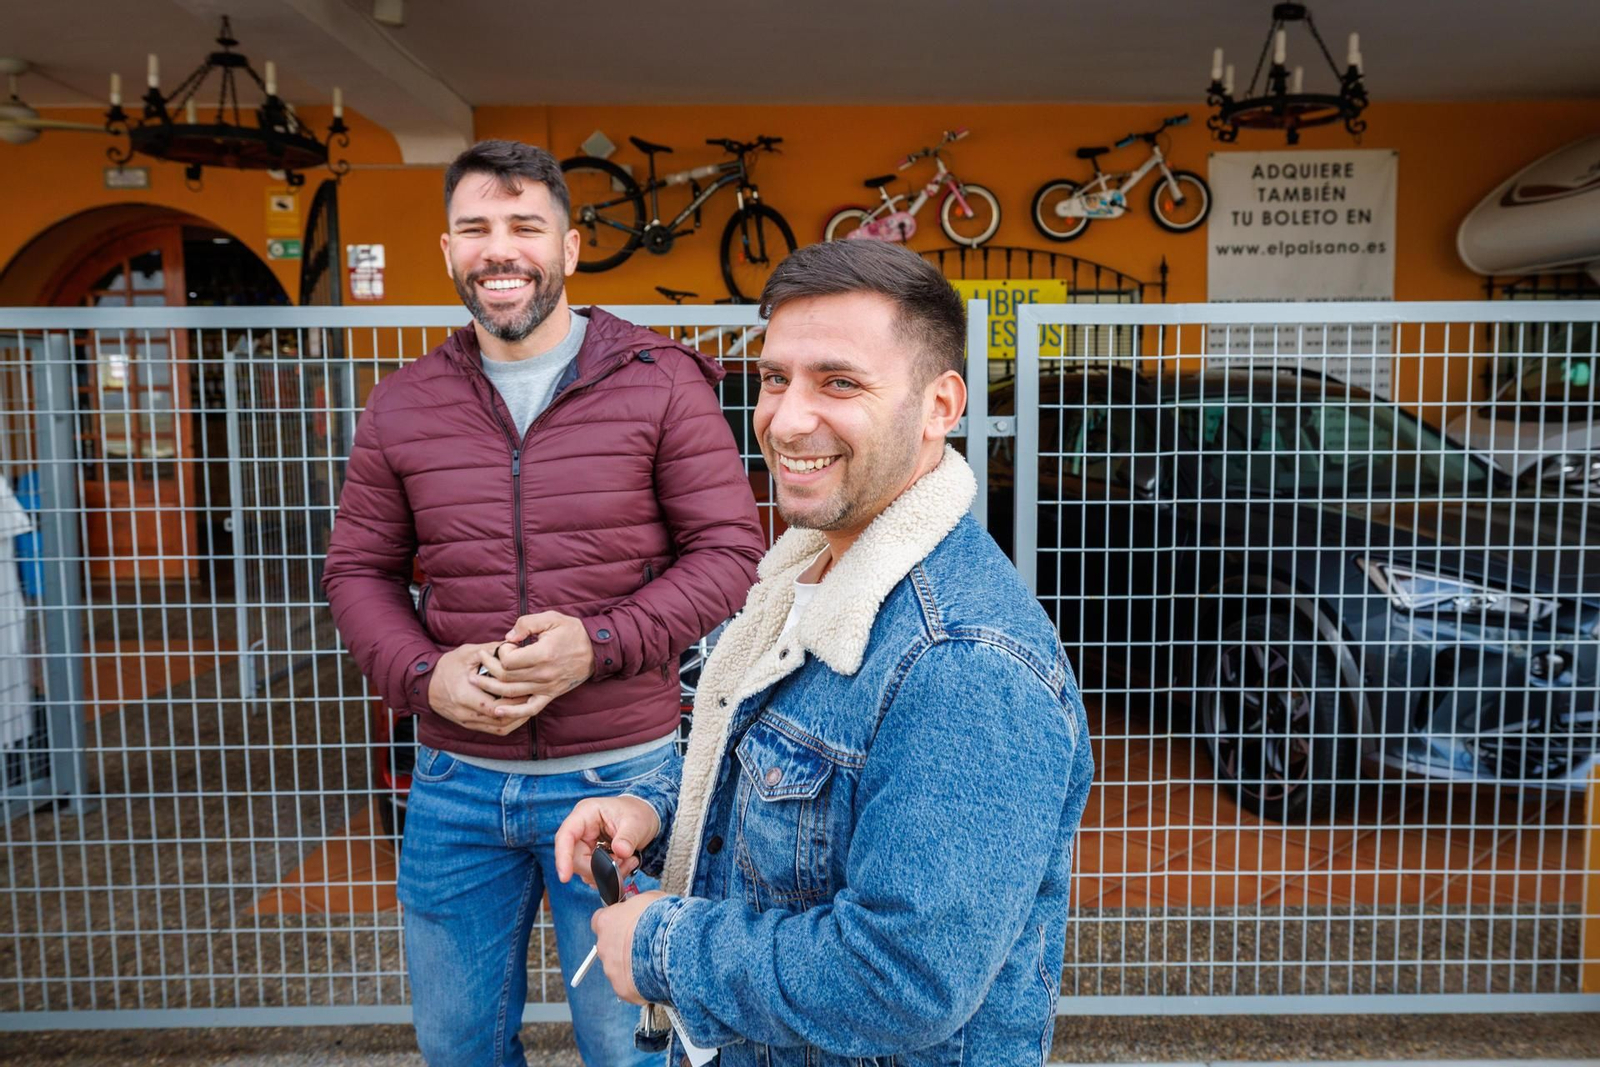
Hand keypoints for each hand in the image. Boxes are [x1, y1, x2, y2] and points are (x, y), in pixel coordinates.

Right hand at [426, 642, 536, 734]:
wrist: (425, 684)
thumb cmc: (447, 667)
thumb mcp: (467, 653)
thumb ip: (490, 649)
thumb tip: (512, 644)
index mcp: (464, 695)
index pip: (494, 706)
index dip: (514, 700)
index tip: (528, 689)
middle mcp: (465, 712)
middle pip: (500, 719)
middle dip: (519, 709)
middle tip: (534, 697)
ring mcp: (467, 721)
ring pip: (499, 728)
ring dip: (517, 719)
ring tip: (530, 705)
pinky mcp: (470, 725)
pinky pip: (493, 731)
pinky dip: (508, 724)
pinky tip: (519, 714)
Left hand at [478, 612, 594, 716]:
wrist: (596, 650)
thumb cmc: (573, 631)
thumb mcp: (551, 618)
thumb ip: (526, 624)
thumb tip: (508, 638)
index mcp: (543, 654)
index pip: (509, 660)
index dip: (501, 652)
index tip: (506, 645)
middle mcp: (544, 674)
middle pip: (506, 677)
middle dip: (488, 668)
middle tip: (480, 659)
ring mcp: (547, 687)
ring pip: (512, 693)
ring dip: (490, 688)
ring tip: (476, 680)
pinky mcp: (550, 695)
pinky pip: (529, 709)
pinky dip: (512, 712)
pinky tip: (497, 710)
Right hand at [555, 795, 660, 887]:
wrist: (646, 818)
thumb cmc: (637, 813)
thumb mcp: (636, 822)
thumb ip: (628, 837)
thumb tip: (620, 852)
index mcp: (586, 814)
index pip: (566, 835)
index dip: (563, 856)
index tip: (565, 877)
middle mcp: (581, 830)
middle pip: (574, 858)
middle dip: (596, 868)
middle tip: (621, 863)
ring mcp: (585, 844)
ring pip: (584, 869)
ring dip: (606, 872)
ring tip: (628, 860)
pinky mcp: (591, 856)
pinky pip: (593, 873)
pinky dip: (609, 875)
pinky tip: (625, 864)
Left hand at [591, 889, 665, 1004]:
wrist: (672, 945)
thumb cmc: (661, 919)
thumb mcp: (649, 899)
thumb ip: (637, 907)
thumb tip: (640, 909)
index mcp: (607, 921)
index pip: (599, 921)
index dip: (613, 923)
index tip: (624, 924)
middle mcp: (604, 946)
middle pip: (609, 947)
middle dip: (623, 947)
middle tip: (643, 945)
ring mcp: (611, 969)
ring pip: (618, 968)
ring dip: (632, 966)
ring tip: (654, 963)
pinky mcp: (622, 989)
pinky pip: (629, 986)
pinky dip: (640, 984)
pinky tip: (655, 977)